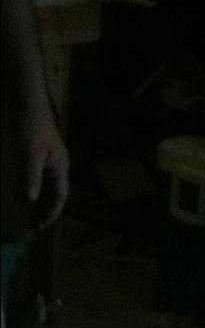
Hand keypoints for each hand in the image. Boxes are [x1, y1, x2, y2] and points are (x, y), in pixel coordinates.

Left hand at [24, 99, 68, 227]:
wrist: (27, 99)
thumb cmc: (31, 125)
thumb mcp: (30, 152)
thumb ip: (31, 176)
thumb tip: (31, 199)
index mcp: (60, 168)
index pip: (59, 197)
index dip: (51, 213)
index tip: (41, 226)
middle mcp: (56, 167)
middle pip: (53, 195)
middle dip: (44, 212)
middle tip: (33, 228)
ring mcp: (48, 160)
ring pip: (45, 188)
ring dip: (38, 203)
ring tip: (28, 216)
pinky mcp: (38, 154)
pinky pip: (38, 178)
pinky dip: (32, 189)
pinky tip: (23, 194)